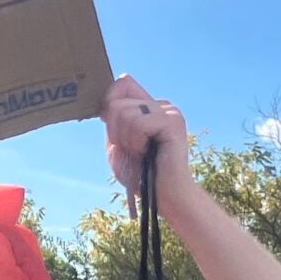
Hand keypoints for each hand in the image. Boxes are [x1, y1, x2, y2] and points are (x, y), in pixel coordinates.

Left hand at [101, 75, 192, 206]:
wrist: (163, 197)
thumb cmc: (141, 175)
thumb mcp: (118, 144)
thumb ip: (113, 122)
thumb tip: (107, 104)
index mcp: (150, 107)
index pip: (124, 82)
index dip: (109, 102)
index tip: (113, 129)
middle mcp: (162, 105)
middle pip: (117, 101)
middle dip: (115, 131)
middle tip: (132, 150)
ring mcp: (169, 112)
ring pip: (124, 112)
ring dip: (125, 139)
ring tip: (140, 152)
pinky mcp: (173, 122)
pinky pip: (138, 123)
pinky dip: (135, 142)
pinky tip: (147, 152)